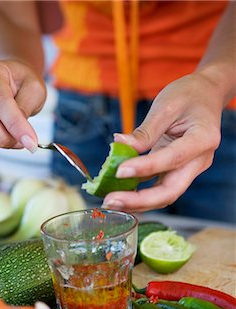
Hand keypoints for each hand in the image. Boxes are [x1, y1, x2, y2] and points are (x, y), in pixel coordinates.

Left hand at [103, 72, 222, 212]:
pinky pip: (159, 188)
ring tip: (111, 202)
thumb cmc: (189, 95)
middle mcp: (199, 160)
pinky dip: (140, 194)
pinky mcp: (178, 172)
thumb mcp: (166, 106)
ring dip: (138, 202)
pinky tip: (120, 196)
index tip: (120, 171)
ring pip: (165, 195)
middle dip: (140, 200)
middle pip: (171, 190)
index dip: (146, 167)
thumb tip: (119, 144)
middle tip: (111, 201)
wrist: (206, 95)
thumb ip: (145, 131)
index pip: (173, 158)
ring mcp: (190, 169)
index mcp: (203, 139)